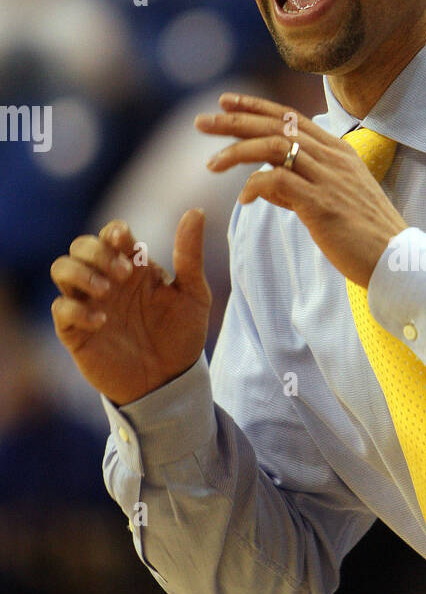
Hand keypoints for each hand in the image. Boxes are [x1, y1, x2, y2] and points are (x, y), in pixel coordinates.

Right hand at [50, 211, 211, 405]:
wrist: (171, 382)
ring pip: (60, 268)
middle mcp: (106, 280)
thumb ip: (190, 255)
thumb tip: (196, 211)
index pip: (111, 233)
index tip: (127, 242)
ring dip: (80, 273)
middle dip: (97, 252)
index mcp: (133, 267)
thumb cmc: (181, 336)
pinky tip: (103, 321)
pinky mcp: (77, 331)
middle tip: (124, 274)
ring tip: (107, 291)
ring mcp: (89, 304)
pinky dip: (77, 309)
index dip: (114, 232)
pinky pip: (61, 309)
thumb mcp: (193, 295)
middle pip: (80, 245)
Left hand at [196, 92, 407, 287]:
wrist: (395, 260)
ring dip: (237, 151)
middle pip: (276, 125)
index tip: (224, 102)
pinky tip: (244, 197)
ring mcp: (328, 178)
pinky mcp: (322, 203)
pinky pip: (279, 181)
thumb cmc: (363, 235)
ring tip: (211, 163)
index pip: (290, 118)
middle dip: (235, 121)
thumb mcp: (330, 202)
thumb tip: (263, 185)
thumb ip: (297, 188)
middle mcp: (333, 157)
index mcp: (337, 151)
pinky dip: (256, 184)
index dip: (255, 107)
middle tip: (201, 121)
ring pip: (274, 147)